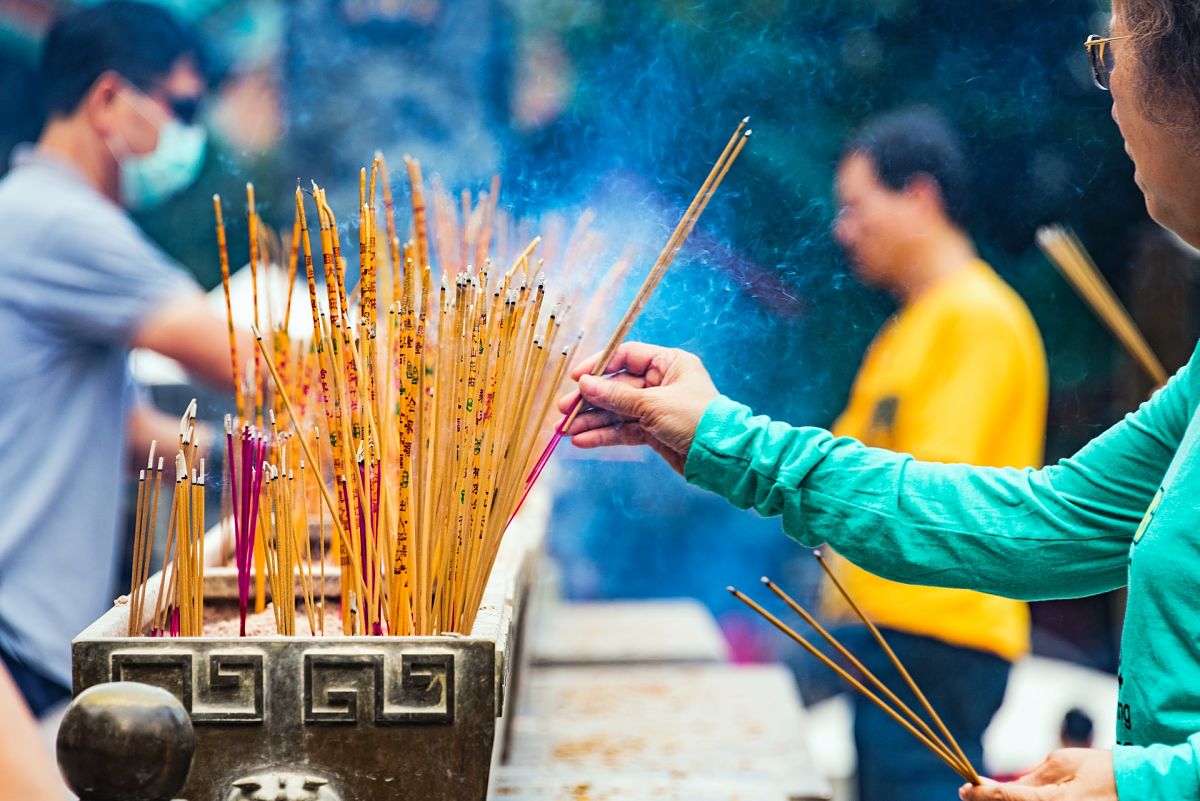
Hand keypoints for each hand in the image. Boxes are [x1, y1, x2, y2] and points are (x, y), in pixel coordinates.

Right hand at [556, 342, 718, 474]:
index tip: (577, 379)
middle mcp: (661, 383)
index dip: (600, 366)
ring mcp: (656, 408)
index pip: (626, 356)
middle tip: (564, 410)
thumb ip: (617, 396)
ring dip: (592, 420)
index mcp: (668, 364)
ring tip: (565, 430)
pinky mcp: (653, 431)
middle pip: (617, 387)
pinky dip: (604, 435)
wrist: (721, 457)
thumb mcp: (653, 404)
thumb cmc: (695, 419)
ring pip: (617, 411)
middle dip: (590, 400)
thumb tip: (584, 384)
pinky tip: (583, 440)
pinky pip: (623, 430)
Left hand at [960, 749, 1115, 800]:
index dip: (980, 794)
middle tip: (971, 794)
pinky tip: (1014, 799)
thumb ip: (1032, 778)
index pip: (1005, 799)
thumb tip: (1006, 787)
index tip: (964, 789)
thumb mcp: (1063, 763)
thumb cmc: (1102, 770)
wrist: (1140, 789)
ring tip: (991, 796)